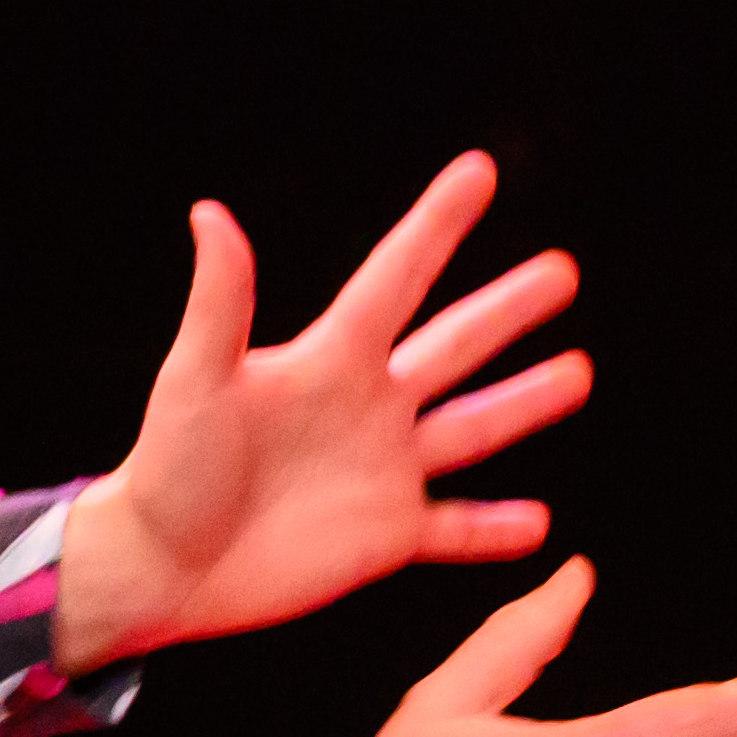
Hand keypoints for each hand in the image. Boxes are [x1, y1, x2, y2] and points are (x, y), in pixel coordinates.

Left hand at [54, 154, 588, 668]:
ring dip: (524, 402)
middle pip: (454, 345)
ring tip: (577, 373)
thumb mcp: (195, 378)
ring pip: (470, 429)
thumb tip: (210, 213)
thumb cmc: (166, 467)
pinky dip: (495, 529)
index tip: (480, 170)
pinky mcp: (385, 536)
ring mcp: (382, 470)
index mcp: (329, 359)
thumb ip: (220, 303)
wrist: (159, 566)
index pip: (397, 278)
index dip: (438, 224)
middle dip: (508, 309)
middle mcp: (366, 405)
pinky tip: (539, 523)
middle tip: (563, 271)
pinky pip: (454, 529)